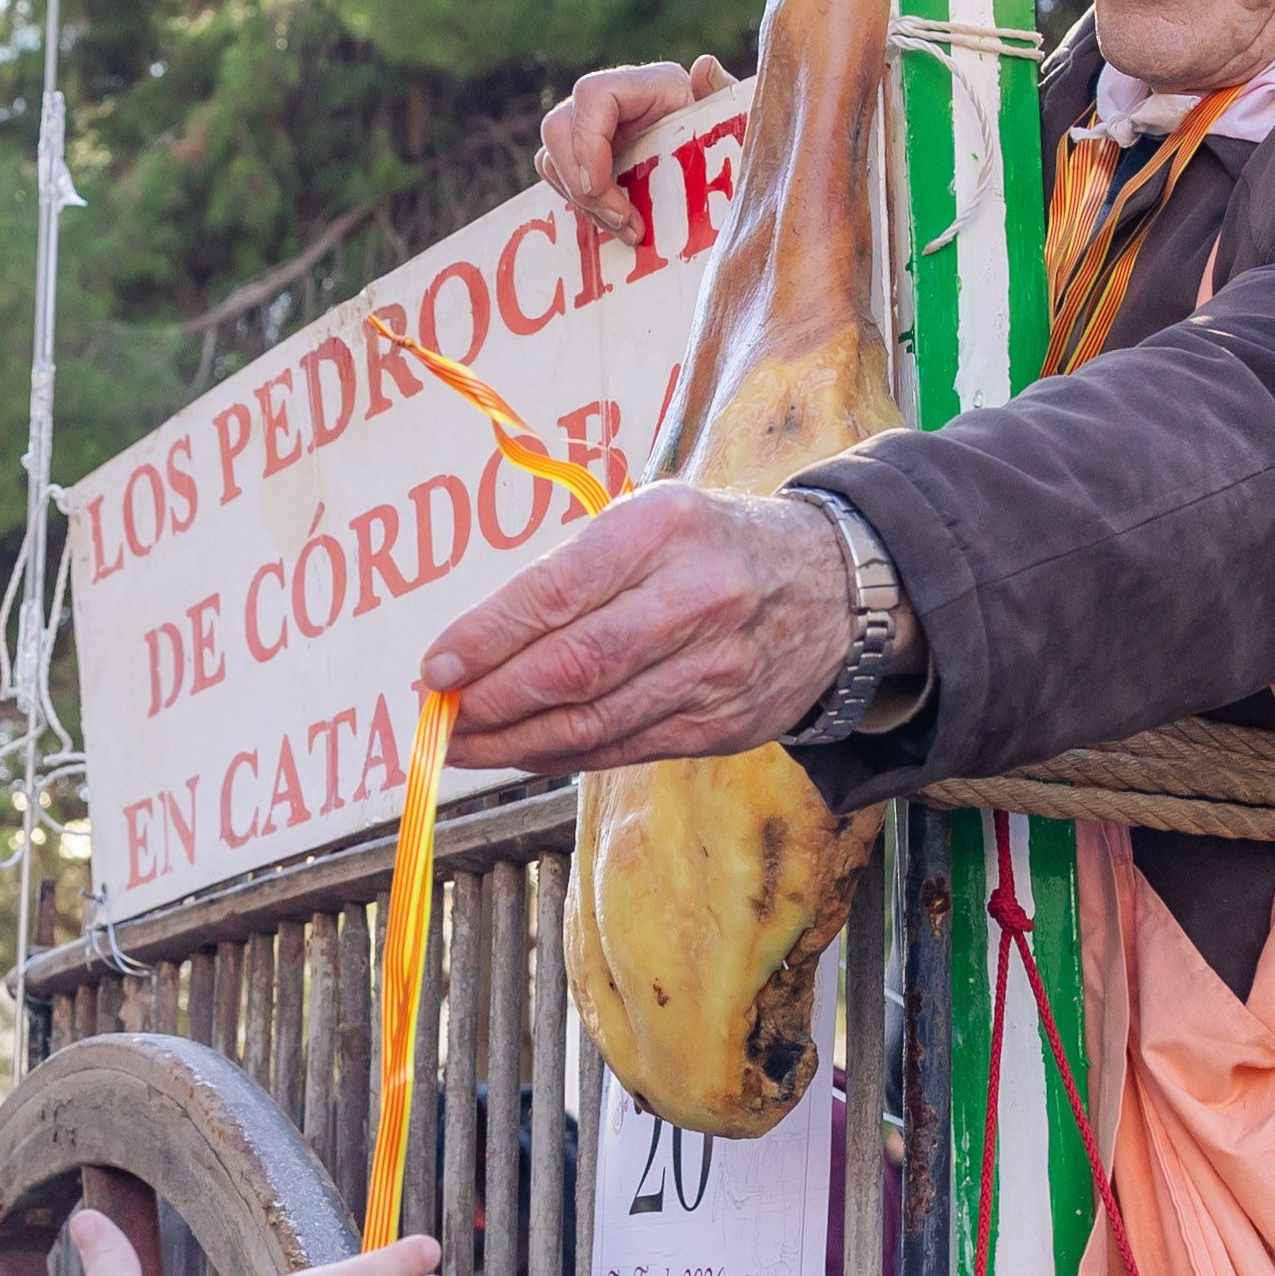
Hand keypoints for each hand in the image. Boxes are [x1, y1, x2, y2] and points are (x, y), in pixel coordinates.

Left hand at [419, 483, 850, 772]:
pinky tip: (520, 753)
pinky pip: (623, 750)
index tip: (436, 665)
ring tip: (460, 744)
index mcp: (665, 528)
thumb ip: (574, 573)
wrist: (839, 589)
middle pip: (573, 668)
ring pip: (593, 722)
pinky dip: (560, 756)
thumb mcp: (652, 519)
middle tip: (438, 714)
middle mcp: (695, 599)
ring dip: (513, 742)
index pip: (557, 592)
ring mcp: (715, 670)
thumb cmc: (714, 546)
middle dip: (491, 700)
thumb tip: (477, 644)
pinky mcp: (723, 725)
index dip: (487, 638)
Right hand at [542, 53, 731, 244]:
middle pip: (558, 127)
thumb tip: (703, 65)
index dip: (587, 141)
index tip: (600, 185)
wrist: (727, 165)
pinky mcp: (589, 158)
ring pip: (552, 156)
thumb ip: (722, 93)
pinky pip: (561, 177)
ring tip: (628, 229)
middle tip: (621, 220)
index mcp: (649, 84)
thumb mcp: (733, 120)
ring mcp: (594, 129)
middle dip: (579, 181)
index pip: (593, 94)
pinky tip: (618, 225)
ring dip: (582, 200)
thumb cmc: (732, 140)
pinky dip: (581, 205)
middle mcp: (613, 100)